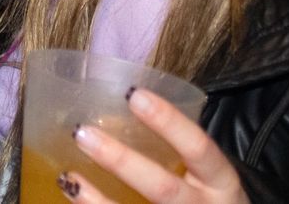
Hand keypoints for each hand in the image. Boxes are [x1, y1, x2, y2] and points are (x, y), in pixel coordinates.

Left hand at [59, 89, 246, 203]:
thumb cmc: (208, 193)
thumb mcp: (206, 172)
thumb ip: (175, 147)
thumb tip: (121, 101)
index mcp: (220, 181)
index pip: (198, 147)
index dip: (168, 121)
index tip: (134, 94)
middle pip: (163, 189)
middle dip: (121, 162)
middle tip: (82, 133)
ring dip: (97, 200)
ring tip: (68, 178)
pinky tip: (73, 196)